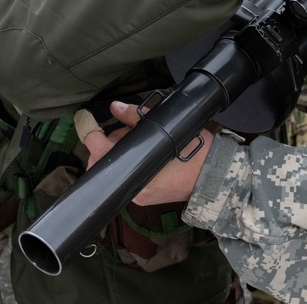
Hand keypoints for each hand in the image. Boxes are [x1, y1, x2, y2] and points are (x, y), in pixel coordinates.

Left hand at [80, 101, 212, 205]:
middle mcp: (131, 189)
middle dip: (111, 143)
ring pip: (116, 170)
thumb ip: (136, 117)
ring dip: (121, 153)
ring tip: (139, 139)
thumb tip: (116, 107)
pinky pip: (127, 177)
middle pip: (106, 162)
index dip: (93, 137)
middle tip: (127, 128)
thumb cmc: (193, 153)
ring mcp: (137, 196)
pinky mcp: (144, 198)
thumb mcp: (164, 128)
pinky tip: (143, 152)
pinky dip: (130, 163)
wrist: (214, 176)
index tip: (91, 127)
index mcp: (133, 172)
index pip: (100, 153)